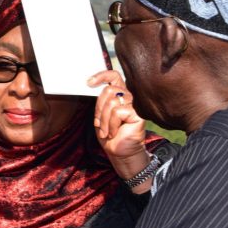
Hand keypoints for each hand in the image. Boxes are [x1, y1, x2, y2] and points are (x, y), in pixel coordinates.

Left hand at [88, 70, 150, 191]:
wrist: (119, 152)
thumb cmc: (109, 134)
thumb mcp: (99, 115)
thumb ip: (100, 101)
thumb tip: (90, 84)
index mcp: (119, 94)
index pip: (113, 76)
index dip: (101, 75)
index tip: (88, 83)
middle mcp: (128, 96)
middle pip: (108, 90)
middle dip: (99, 109)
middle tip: (99, 124)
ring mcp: (134, 104)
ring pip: (111, 102)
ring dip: (104, 120)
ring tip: (106, 131)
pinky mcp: (138, 113)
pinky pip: (118, 112)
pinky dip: (111, 125)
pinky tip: (114, 132)